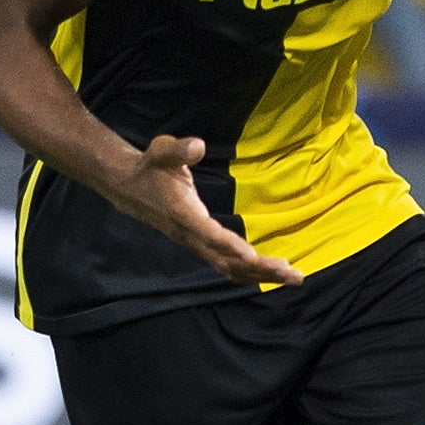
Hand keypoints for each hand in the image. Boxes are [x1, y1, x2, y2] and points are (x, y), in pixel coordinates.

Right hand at [112, 134, 300, 286]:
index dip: (228, 245)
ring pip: (229, 268)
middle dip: (259, 268)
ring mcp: (195, 244)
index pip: (208, 234)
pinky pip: (227, 266)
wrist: (130, 189)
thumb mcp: (161, 150)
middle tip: (292, 274)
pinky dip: (250, 274)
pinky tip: (272, 275)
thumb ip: (180, 149)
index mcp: (182, 213)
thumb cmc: (151, 167)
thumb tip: (197, 146)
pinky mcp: (201, 246)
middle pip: (226, 260)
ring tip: (293, 278)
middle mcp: (190, 235)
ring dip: (261, 276)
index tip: (251, 255)